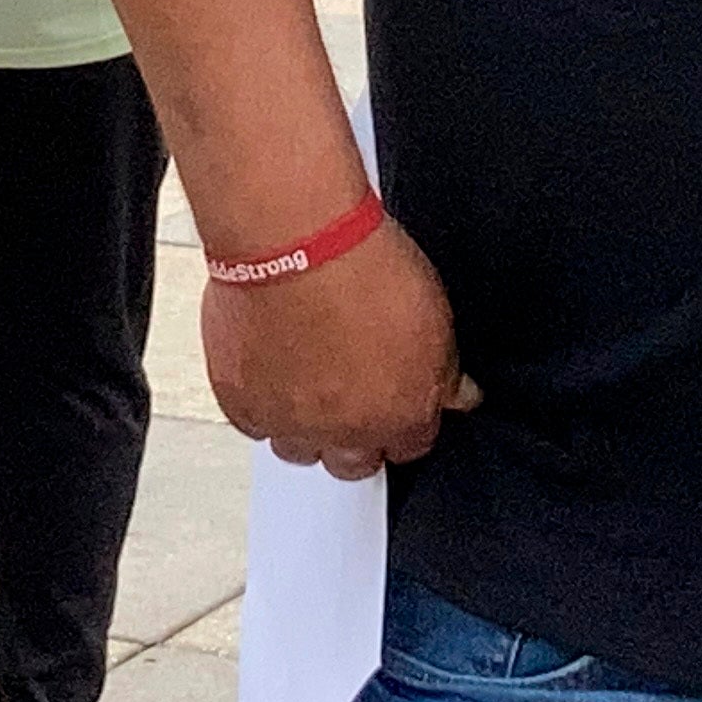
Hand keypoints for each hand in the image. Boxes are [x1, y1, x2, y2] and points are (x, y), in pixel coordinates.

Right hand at [201, 218, 479, 479]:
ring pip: (297, 449)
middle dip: (356, 436)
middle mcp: (343, 431)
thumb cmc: (362, 265)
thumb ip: (446, 369)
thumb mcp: (434, 314)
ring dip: (304, 424)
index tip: (395, 397)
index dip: (404, 418)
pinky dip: (259, 402)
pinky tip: (269, 367)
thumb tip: (461, 394)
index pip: (410, 446)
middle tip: (349, 390)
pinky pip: (251, 421)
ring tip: (305, 376)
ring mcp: (288, 421)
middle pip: (353, 463)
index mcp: (400, 414)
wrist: (293, 238)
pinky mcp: (240, 402)